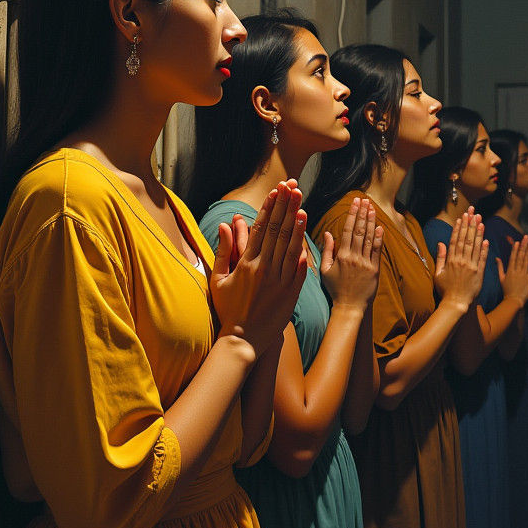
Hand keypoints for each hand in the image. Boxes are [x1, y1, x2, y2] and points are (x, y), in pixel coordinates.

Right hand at [210, 180, 310, 354]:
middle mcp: (264, 269)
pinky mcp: (291, 293)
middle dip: (286, 208)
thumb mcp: (218, 279)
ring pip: (290, 247)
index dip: (269, 208)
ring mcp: (279, 281)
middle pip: (277, 232)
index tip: (276, 191)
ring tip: (303, 205)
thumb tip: (224, 224)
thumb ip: (222, 251)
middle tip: (293, 188)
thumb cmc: (228, 308)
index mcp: (246, 264)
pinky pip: (299, 270)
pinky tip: (308, 237)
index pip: (261, 229)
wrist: (243, 339)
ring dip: (297, 225)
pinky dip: (303, 253)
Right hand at [320, 197, 383, 309]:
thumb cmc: (335, 288)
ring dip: (371, 222)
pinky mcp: (375, 270)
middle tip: (365, 200)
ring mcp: (366, 263)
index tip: (355, 202)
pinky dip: (379, 238)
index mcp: (341, 256)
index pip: (348, 230)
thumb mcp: (326, 270)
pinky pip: (378, 251)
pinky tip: (380, 227)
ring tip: (373, 208)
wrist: (349, 306)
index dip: (352, 214)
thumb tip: (328, 233)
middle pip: (360, 230)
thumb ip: (327, 250)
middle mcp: (354, 257)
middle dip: (363, 213)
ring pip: (369, 238)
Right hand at [433, 208, 488, 311]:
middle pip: (466, 240)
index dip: (459, 228)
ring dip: (478, 233)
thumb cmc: (445, 290)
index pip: (455, 240)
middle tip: (472, 213)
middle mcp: (462, 261)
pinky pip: (482, 259)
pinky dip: (484, 249)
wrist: (456, 304)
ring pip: (475, 247)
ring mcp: (471, 267)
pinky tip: (486, 239)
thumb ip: (440, 257)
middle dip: (469, 224)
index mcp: (451, 261)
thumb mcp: (438, 274)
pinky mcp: (479, 273)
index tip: (462, 218)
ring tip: (480, 221)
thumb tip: (440, 243)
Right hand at [497, 233, 527, 305]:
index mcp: (509, 271)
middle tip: (525, 237)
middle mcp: (516, 271)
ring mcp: (523, 275)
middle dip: (523, 246)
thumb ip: (500, 267)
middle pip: (520, 257)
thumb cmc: (507, 290)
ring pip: (526, 261)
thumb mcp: (501, 278)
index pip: (512, 257)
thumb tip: (496, 258)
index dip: (515, 249)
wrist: (513, 300)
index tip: (517, 242)